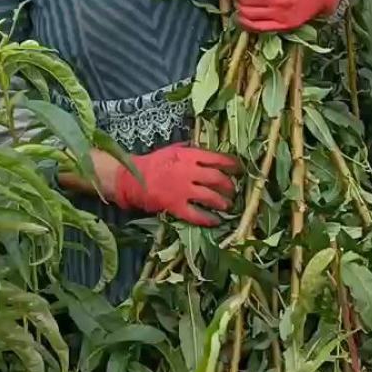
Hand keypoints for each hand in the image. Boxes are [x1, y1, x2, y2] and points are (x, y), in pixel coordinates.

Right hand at [112, 143, 238, 225]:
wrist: (131, 177)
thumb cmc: (152, 162)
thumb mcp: (173, 149)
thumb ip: (190, 150)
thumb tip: (206, 150)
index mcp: (189, 156)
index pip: (217, 158)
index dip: (231, 164)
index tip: (239, 169)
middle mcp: (190, 172)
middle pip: (217, 179)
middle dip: (229, 186)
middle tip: (233, 191)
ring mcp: (183, 189)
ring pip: (211, 197)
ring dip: (222, 203)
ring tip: (227, 206)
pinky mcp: (176, 205)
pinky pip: (196, 214)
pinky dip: (208, 219)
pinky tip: (215, 221)